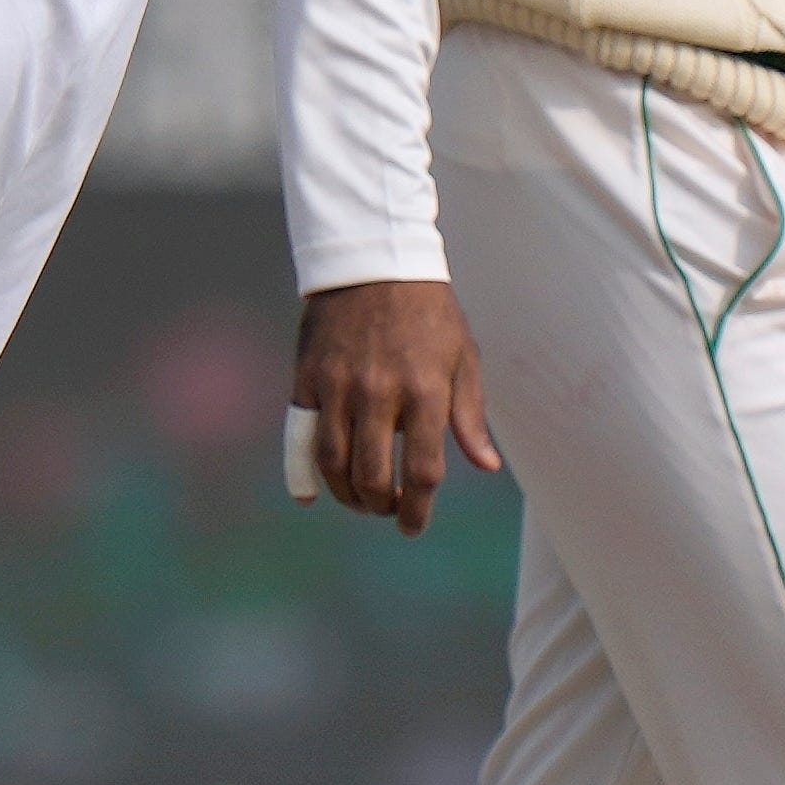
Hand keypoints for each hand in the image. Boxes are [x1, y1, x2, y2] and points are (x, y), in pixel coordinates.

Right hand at [292, 280, 498, 537]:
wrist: (373, 259)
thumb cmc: (428, 312)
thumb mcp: (462, 357)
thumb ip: (469, 415)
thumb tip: (484, 465)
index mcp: (425, 391)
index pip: (422, 471)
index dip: (417, 509)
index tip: (412, 524)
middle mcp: (379, 393)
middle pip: (372, 476)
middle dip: (380, 506)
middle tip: (385, 509)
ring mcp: (338, 385)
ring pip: (333, 463)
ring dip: (345, 494)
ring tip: (358, 499)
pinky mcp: (308, 376)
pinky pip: (301, 436)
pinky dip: (302, 472)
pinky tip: (310, 493)